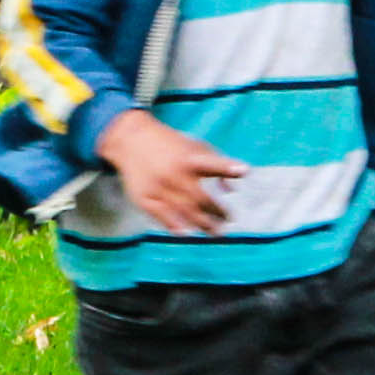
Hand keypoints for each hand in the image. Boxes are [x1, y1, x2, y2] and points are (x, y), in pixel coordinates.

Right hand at [96, 109, 244, 236]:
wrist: (131, 141)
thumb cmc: (171, 145)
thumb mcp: (195, 147)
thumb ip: (217, 164)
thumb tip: (232, 190)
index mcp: (189, 158)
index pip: (212, 163)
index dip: (227, 167)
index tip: (243, 170)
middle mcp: (175, 173)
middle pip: (201, 198)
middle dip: (218, 212)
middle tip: (228, 221)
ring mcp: (158, 187)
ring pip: (184, 212)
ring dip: (203, 224)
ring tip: (215, 232)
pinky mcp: (144, 197)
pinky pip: (162, 216)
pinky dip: (175, 226)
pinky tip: (186, 233)